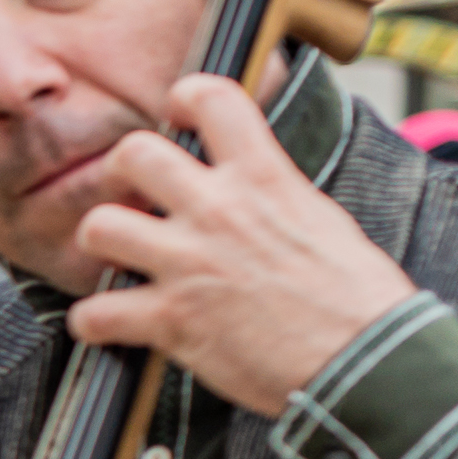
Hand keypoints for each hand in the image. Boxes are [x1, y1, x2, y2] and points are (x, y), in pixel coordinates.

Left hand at [62, 72, 421, 416]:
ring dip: (100, 242)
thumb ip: (273, 196)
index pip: (212, 97)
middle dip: (122, 172)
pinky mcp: (171, 320)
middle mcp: (219, 211)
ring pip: (98, 226)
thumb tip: (251, 191)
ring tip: (119, 258)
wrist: (365, 361)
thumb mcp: (322, 220)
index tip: (178, 116)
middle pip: (134, 154)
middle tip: (134, 195)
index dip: (185, 98)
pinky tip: (109, 324)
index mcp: (265, 178)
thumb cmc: (357, 298)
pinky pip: (94, 313)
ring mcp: (189, 264)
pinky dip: (92, 322)